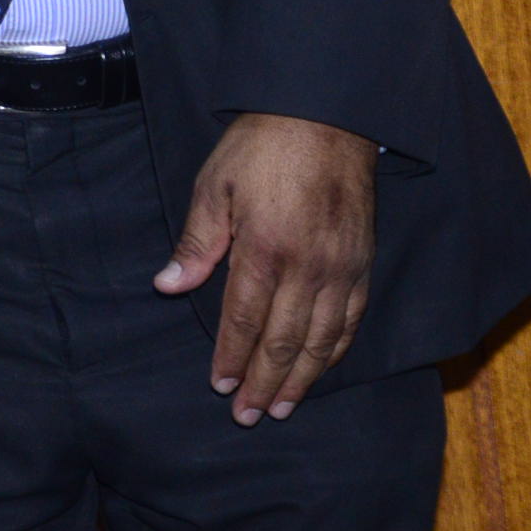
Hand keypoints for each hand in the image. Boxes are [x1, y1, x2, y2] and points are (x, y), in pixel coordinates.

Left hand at [153, 113, 376, 423]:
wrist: (326, 115)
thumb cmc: (261, 146)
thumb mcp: (213, 185)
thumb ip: (196, 243)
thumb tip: (166, 286)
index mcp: (265, 248)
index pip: (244, 320)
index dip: (231, 357)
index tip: (218, 386)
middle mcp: (308, 267)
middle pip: (285, 341)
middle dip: (263, 383)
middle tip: (247, 415)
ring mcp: (342, 267)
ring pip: (322, 340)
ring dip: (301, 379)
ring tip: (281, 407)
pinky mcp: (364, 262)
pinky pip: (352, 319)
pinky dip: (335, 351)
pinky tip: (320, 368)